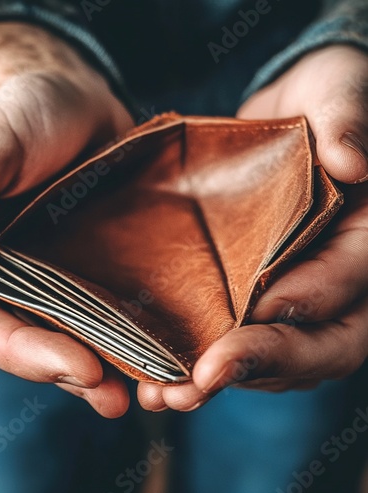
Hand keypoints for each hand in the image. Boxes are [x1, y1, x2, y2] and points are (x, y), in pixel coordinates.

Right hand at [0, 23, 133, 417]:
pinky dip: (131, 338)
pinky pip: (113, 311)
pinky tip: (160, 352)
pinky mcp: (102, 269)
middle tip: (114, 396)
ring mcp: (62, 278)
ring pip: (76, 338)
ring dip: (106, 371)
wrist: (80, 101)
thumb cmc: (24, 115)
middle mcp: (16, 280)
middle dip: (70, 374)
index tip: (77, 366)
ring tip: (145, 392)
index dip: (21, 355)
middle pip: (32, 345)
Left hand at [138, 45, 367, 411]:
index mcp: (366, 242)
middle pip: (312, 344)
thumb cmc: (322, 102)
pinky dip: (197, 363)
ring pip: (268, 357)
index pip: (346, 283)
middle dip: (256, 364)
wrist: (284, 121)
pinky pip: (233, 341)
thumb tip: (352, 161)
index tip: (260, 309)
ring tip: (162, 394)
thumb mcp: (338, 92)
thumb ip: (348, 117)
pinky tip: (153, 376)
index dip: (307, 298)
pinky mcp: (249, 297)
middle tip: (197, 383)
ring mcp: (292, 297)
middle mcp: (335, 284)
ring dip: (217, 380)